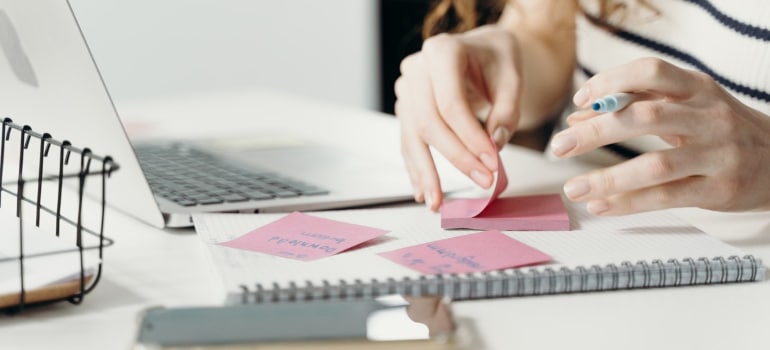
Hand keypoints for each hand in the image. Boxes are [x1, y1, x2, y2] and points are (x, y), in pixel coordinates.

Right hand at [395, 25, 522, 210]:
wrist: (480, 50)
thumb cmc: (495, 59)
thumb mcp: (512, 75)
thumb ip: (507, 109)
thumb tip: (495, 144)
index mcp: (441, 51)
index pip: (450, 104)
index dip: (470, 138)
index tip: (492, 163)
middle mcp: (416, 69)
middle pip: (428, 123)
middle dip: (456, 158)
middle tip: (482, 182)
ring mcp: (406, 90)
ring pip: (412, 137)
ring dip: (425, 173)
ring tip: (437, 202)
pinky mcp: (406, 109)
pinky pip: (409, 142)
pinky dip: (416, 169)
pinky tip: (423, 191)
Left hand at [551, 57, 769, 214]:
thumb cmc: (720, 129)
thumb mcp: (686, 106)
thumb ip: (635, 105)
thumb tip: (578, 119)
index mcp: (697, 88)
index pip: (650, 72)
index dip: (611, 82)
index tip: (580, 100)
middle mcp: (708, 117)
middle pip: (645, 118)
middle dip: (596, 132)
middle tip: (560, 146)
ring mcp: (717, 154)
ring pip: (655, 165)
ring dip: (607, 178)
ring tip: (574, 188)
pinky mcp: (719, 189)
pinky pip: (667, 197)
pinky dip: (629, 203)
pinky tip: (602, 205)